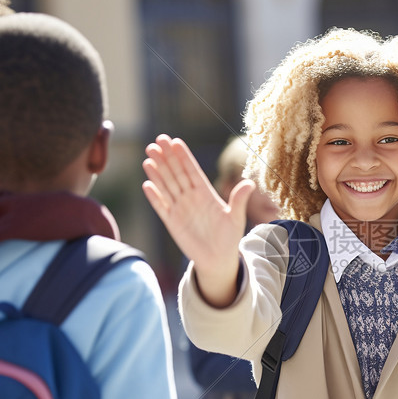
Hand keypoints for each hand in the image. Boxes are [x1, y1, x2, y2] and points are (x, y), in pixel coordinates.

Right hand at [142, 134, 254, 305]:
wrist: (218, 259)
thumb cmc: (229, 237)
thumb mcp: (236, 217)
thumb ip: (239, 200)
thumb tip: (250, 183)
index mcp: (206, 193)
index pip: (192, 170)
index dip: (184, 156)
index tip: (175, 141)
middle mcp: (191, 197)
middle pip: (176, 173)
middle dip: (167, 157)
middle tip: (157, 140)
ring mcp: (180, 208)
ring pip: (166, 186)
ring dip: (157, 171)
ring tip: (149, 156)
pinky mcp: (172, 222)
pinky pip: (161, 206)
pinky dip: (154, 196)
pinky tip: (147, 184)